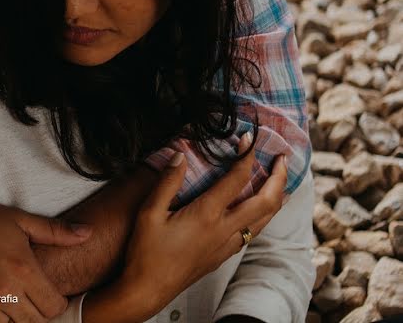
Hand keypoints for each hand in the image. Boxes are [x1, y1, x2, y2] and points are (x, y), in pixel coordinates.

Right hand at [0, 187, 91, 321]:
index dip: (55, 302)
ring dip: (10, 317)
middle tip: (26, 295)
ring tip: (4, 295)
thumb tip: (88, 233)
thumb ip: (55, 232)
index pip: (54, 308)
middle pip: (34, 322)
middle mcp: (2, 292)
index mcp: (22, 270)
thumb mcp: (16, 219)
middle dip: (34, 311)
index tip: (47, 293)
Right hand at [113, 133, 286, 319]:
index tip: (249, 138)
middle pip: (266, 202)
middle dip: (279, 177)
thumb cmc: (145, 252)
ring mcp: (227, 245)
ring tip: (279, 181)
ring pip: (265, 220)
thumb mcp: (149, 212)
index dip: (247, 156)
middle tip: (282, 159)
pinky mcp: (224, 255)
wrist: (148, 289)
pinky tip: (257, 211)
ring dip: (277, 197)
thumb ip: (167, 182)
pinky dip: (263, 215)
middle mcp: (224, 230)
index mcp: (206, 215)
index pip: (237, 179)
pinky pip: (254, 232)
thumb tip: (180, 155)